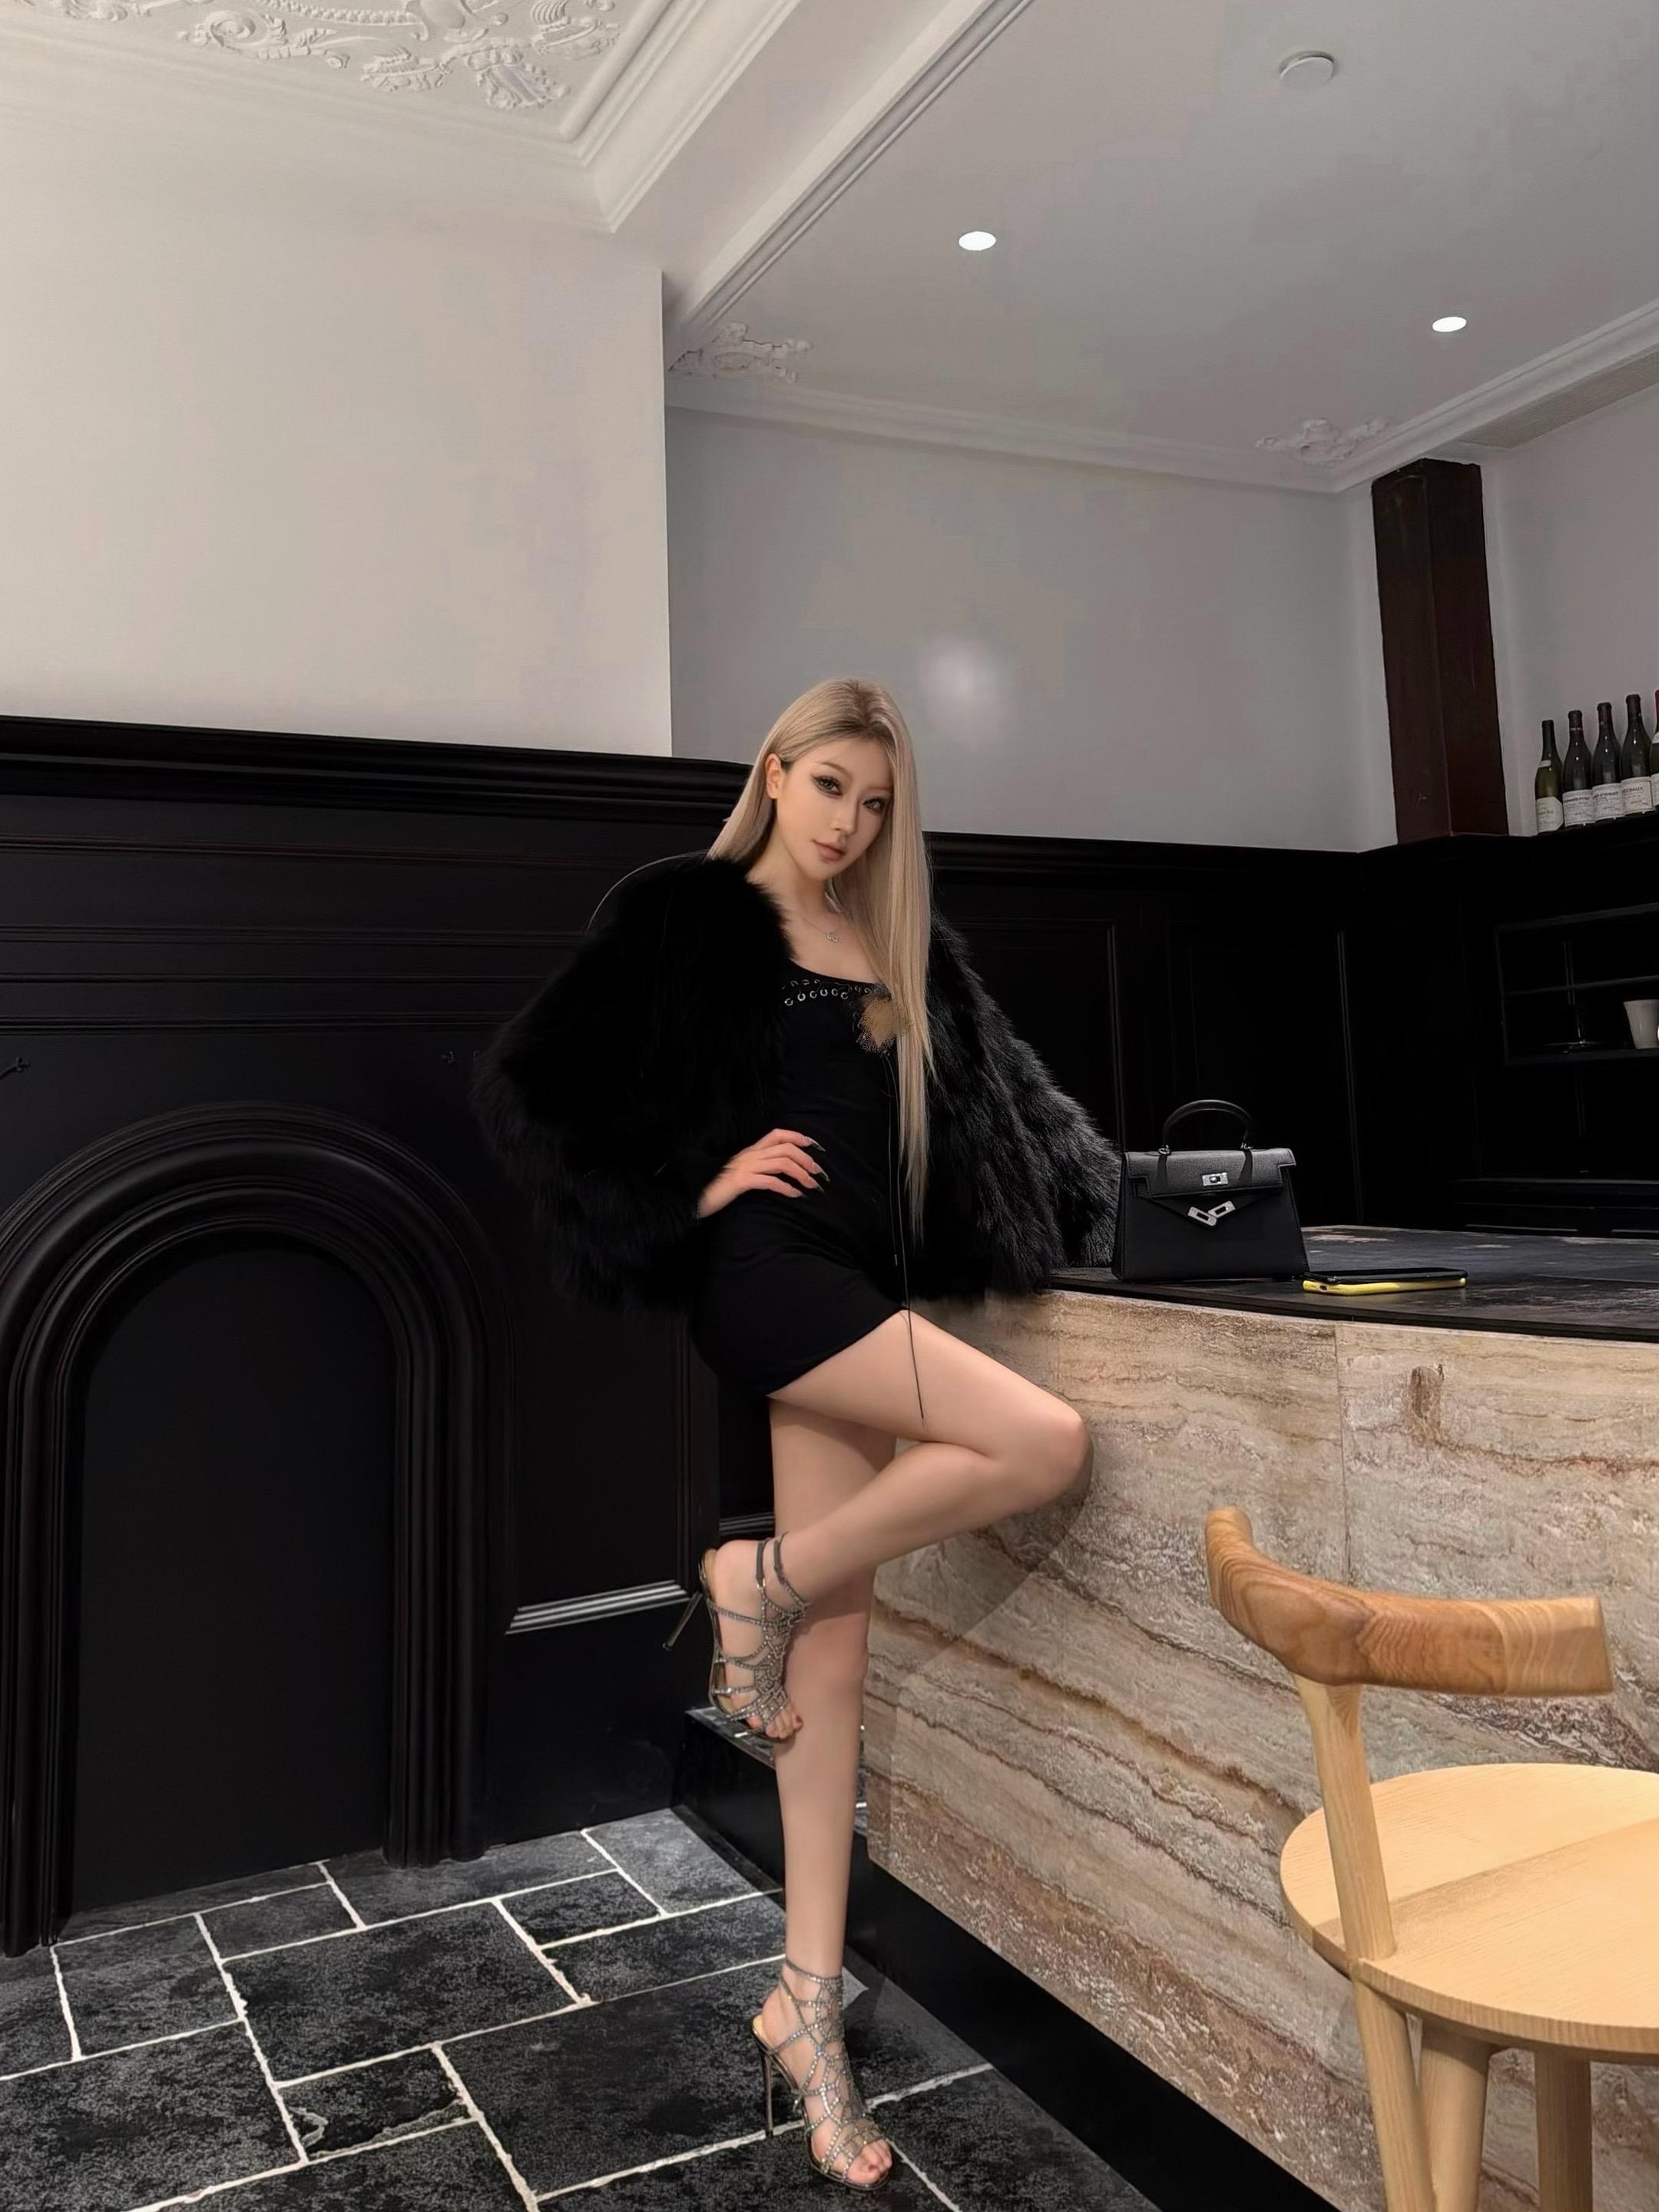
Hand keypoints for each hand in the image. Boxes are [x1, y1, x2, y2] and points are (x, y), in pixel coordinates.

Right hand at [697, 1128, 823, 1218]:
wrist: (698, 1195)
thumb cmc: (722, 1187)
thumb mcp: (743, 1171)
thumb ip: (760, 1166)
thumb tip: (784, 1170)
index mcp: (750, 1150)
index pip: (777, 1134)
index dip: (798, 1137)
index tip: (814, 1146)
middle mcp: (750, 1154)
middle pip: (786, 1148)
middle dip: (806, 1160)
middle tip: (818, 1174)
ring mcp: (745, 1167)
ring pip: (782, 1163)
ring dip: (802, 1175)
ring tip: (811, 1186)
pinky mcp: (742, 1181)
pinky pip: (771, 1181)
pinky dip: (787, 1188)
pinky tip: (796, 1195)